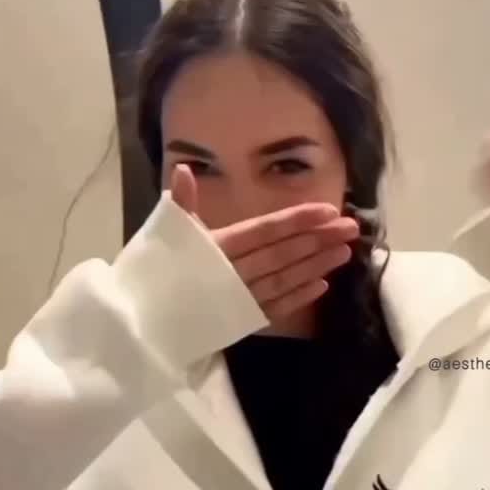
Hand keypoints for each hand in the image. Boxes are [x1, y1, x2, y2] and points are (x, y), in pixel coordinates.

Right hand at [171, 164, 358, 321]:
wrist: (138, 321)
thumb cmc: (153, 270)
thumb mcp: (166, 232)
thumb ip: (182, 202)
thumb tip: (184, 168)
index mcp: (218, 246)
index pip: (265, 230)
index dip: (297, 220)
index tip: (328, 211)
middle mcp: (234, 273)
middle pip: (283, 253)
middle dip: (318, 240)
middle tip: (351, 228)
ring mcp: (240, 299)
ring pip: (285, 279)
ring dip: (316, 265)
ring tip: (344, 252)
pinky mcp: (240, 321)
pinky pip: (275, 308)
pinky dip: (299, 297)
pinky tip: (322, 285)